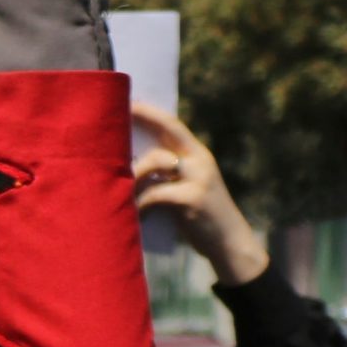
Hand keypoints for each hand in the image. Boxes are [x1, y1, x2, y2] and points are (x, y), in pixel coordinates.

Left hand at [131, 102, 267, 285]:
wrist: (230, 245)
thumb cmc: (201, 218)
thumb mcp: (186, 190)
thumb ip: (167, 175)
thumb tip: (130, 164)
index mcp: (198, 156)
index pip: (174, 125)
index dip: (151, 113)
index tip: (129, 102)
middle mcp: (201, 161)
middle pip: (168, 132)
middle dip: (143, 121)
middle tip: (116, 120)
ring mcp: (199, 178)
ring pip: (155, 161)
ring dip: (132, 177)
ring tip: (121, 192)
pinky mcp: (193, 199)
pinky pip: (155, 193)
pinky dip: (141, 204)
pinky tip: (138, 217)